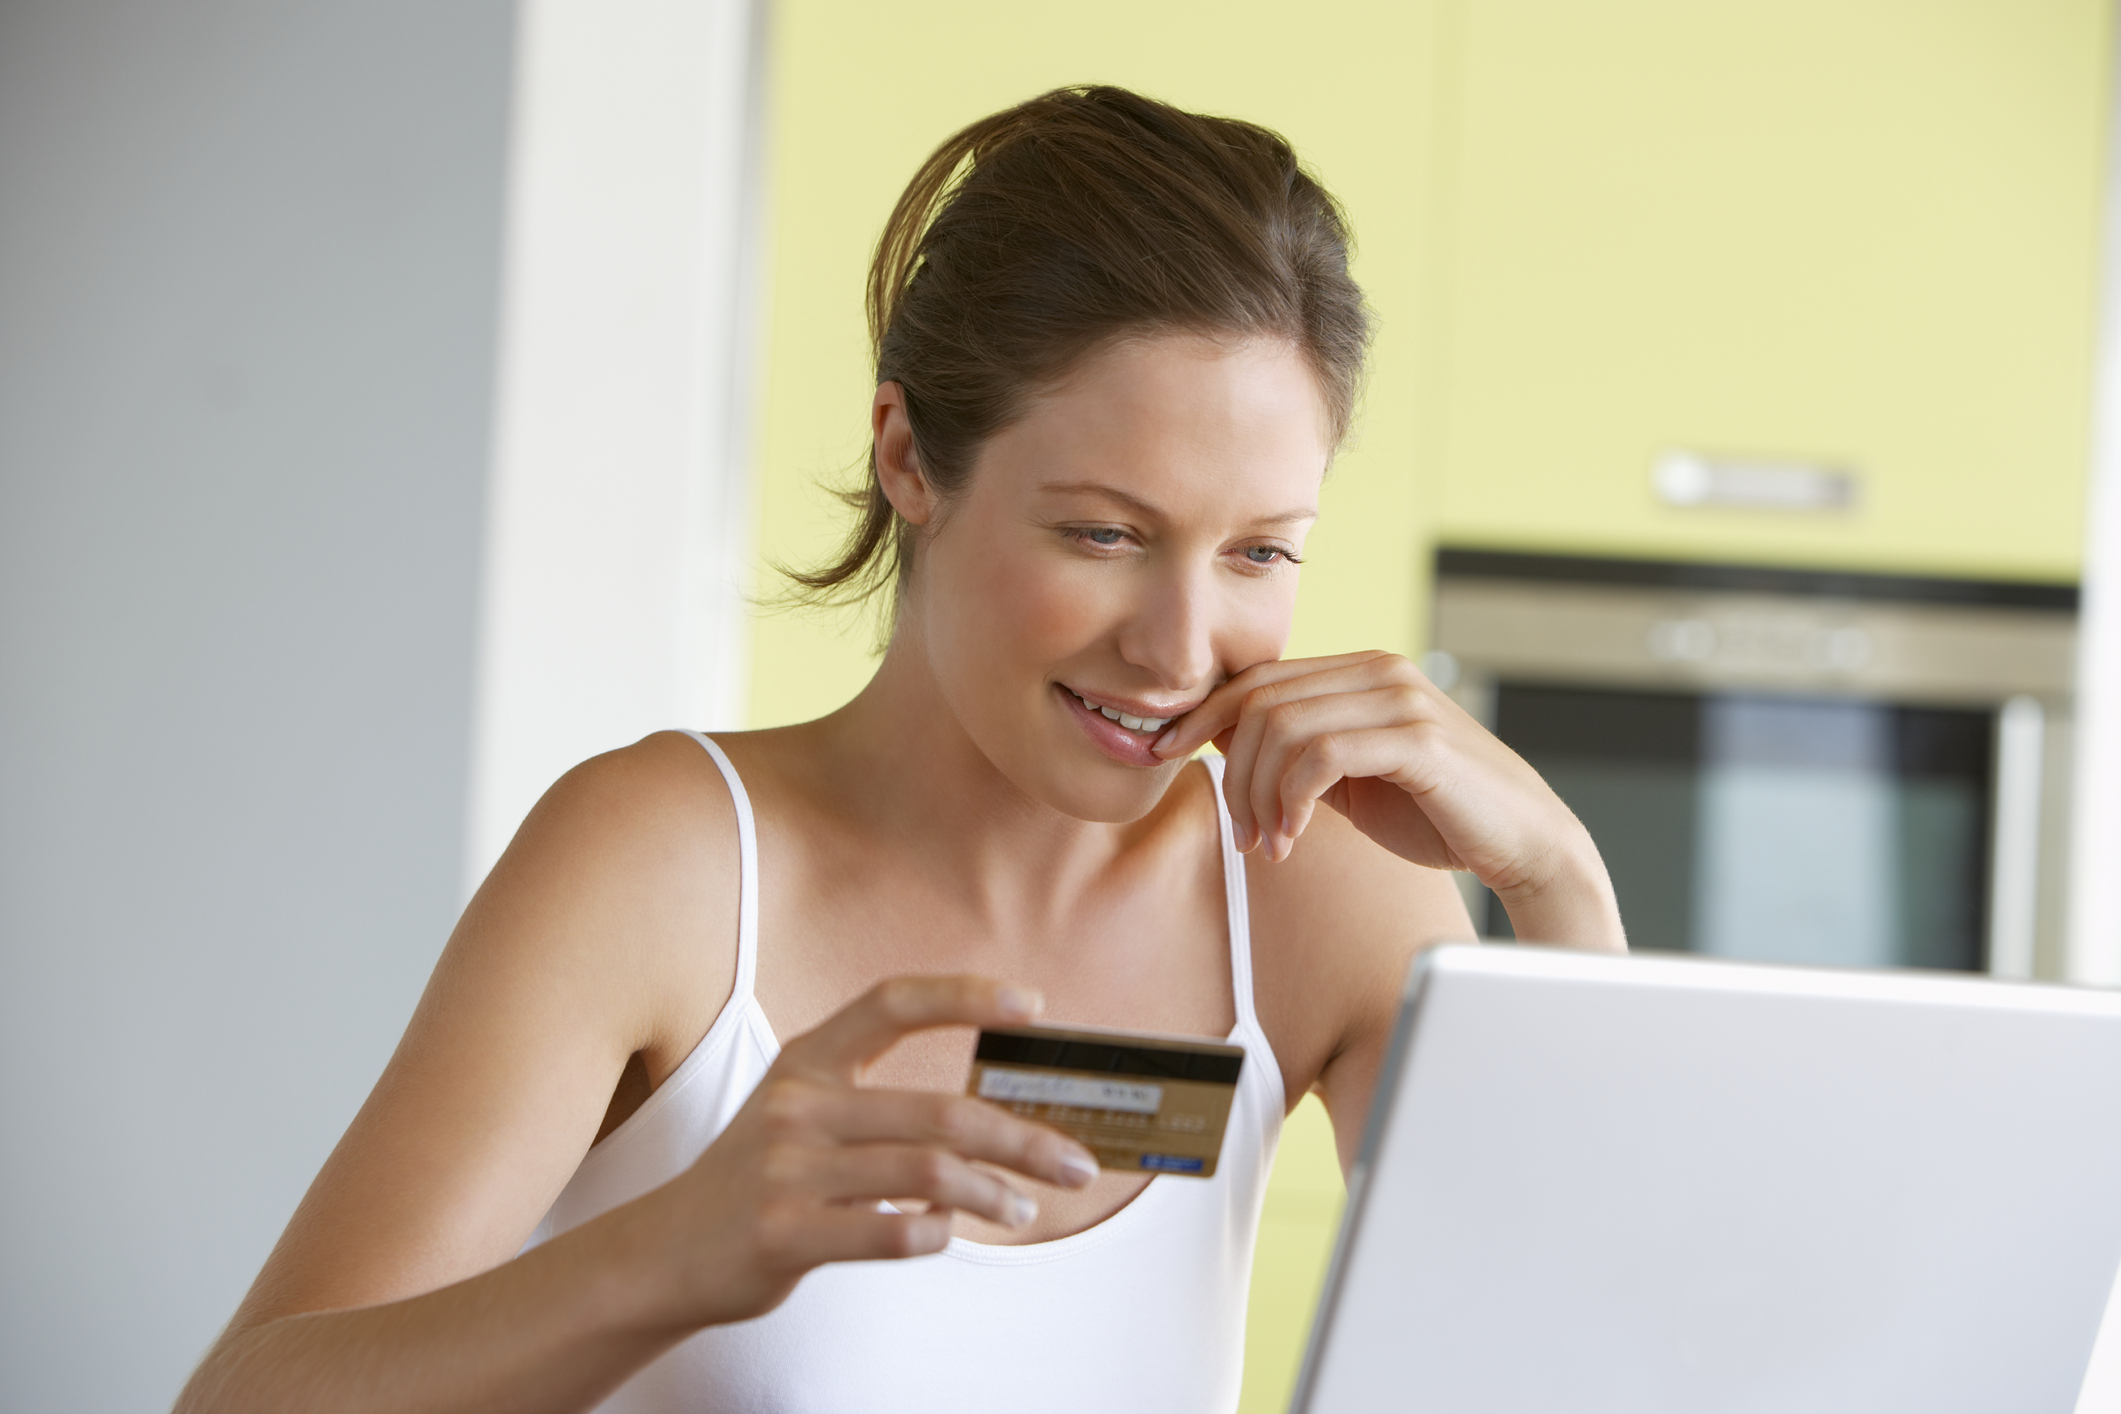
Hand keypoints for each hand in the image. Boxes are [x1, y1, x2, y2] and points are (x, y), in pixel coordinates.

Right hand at [635, 976, 1099, 1330]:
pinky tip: (945, 1233)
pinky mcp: (783, 1234)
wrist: (663, 1253)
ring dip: (994, 1195)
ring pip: (927, 1176)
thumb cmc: (754, 1180)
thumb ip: (877, 1103)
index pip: (891, 1002)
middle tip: (1076, 1163)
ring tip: (1025, 1209)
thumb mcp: (798, 1112)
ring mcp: (787, 1170)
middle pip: (941, 1112)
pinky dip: (936, 1236)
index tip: (1033, 1004)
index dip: (965, 995)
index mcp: (806, 1060)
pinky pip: (892, 1235)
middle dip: (1023, 1139)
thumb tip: (989, 1120)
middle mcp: (797, 1105)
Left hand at [1153, 652, 1623, 949]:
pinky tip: (1293, 842)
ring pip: (1281, 729)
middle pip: (1259, 701)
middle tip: (1242, 834)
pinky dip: (1290, 802)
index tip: (1164, 753)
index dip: (1202, 715)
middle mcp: (1378, 670)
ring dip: (1259, 797)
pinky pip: (1319, 755)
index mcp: (1361, 671)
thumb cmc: (1438, 814)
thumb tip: (1223, 745)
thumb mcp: (1350, 779)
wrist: (1524, 845)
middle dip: (1232, 772)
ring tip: (1270, 845)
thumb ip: (1299, 755)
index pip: (1258, 678)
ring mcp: (1399, 698)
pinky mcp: (1416, 737)